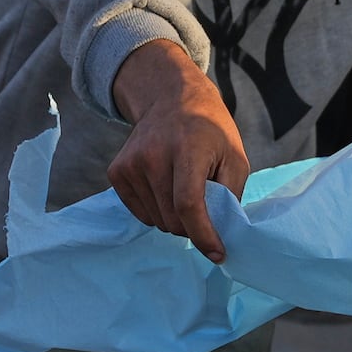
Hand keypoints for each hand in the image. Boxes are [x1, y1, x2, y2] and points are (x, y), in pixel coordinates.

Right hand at [109, 44, 249, 261]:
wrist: (171, 99)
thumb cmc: (210, 131)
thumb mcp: (235, 156)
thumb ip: (230, 195)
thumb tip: (221, 233)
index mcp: (186, 149)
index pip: (189, 204)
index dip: (203, 234)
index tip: (218, 253)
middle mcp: (153, 155)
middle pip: (172, 218)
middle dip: (192, 226)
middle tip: (205, 209)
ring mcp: (131, 164)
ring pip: (156, 220)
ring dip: (174, 218)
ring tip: (183, 189)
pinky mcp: (117, 172)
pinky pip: (140, 213)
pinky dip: (157, 211)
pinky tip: (165, 187)